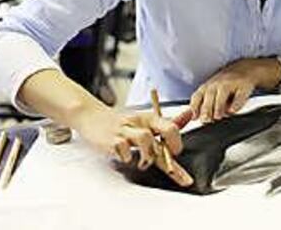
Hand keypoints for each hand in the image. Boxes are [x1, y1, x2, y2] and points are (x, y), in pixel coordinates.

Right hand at [73, 106, 189, 185]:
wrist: (91, 116)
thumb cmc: (120, 122)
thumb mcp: (144, 120)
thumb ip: (166, 123)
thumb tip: (189, 115)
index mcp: (150, 118)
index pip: (171, 126)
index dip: (177, 142)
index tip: (177, 154)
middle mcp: (140, 122)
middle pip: (164, 130)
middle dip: (170, 151)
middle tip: (169, 167)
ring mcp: (126, 130)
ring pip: (146, 139)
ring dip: (148, 155)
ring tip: (142, 163)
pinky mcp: (111, 139)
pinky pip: (123, 149)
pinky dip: (127, 157)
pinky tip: (125, 157)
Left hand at [190, 58, 280, 122]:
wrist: (246, 69)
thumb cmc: (225, 83)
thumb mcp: (212, 91)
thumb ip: (202, 105)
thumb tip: (193, 118)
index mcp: (207, 86)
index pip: (197, 96)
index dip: (194, 107)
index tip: (194, 118)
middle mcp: (217, 84)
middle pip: (209, 95)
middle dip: (206, 108)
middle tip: (205, 119)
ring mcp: (230, 83)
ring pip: (222, 94)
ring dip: (218, 107)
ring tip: (218, 117)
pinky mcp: (244, 86)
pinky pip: (239, 96)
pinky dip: (235, 105)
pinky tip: (232, 111)